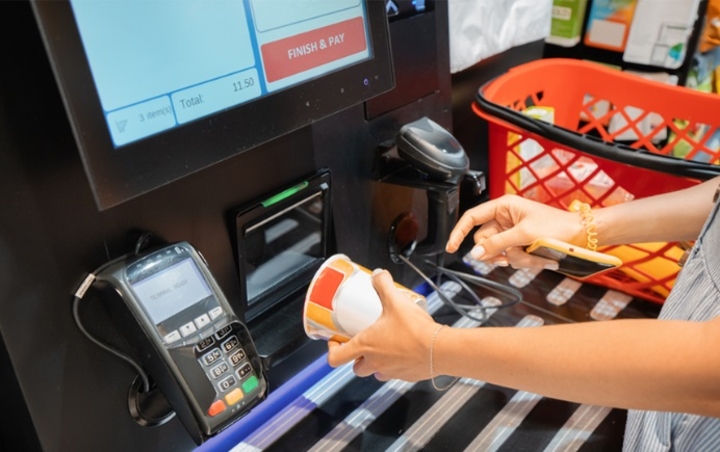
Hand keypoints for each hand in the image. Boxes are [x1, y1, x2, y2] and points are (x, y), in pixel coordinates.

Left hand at [326, 269, 437, 381]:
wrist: (439, 350)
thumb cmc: (415, 330)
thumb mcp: (396, 301)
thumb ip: (384, 285)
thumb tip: (378, 275)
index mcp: (365, 346)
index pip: (336, 357)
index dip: (332, 351)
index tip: (336, 342)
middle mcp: (375, 362)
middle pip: (356, 368)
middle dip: (357, 358)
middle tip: (362, 345)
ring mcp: (390, 371)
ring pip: (375, 372)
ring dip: (376, 363)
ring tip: (384, 347)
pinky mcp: (406, 376)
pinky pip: (395, 373)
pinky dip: (396, 365)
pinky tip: (405, 351)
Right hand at [445, 194, 582, 267]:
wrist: (581, 236)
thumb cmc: (557, 226)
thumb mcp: (524, 234)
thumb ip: (498, 244)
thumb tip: (475, 254)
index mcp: (503, 206)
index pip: (472, 218)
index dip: (459, 232)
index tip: (451, 248)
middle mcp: (505, 219)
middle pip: (484, 241)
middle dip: (498, 252)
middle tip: (511, 256)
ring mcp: (512, 234)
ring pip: (498, 253)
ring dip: (514, 259)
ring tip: (534, 256)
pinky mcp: (520, 246)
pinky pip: (511, 258)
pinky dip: (523, 262)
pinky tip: (539, 260)